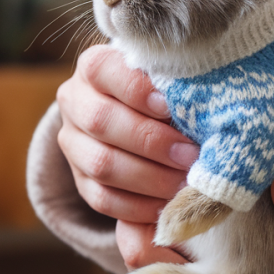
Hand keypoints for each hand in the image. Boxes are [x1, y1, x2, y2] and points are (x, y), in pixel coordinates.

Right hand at [57, 45, 198, 222]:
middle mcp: (75, 102)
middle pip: (101, 121)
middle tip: (190, 155)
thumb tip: (201, 104)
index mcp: (93, 67)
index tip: (170, 107)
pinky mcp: (80, 179)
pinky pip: (102, 199)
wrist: (140, 117)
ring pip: (100, 164)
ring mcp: (72, 143)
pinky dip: (138, 206)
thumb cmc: (166, 92)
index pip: (102, 71)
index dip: (136, 90)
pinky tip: (167, 204)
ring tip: (184, 182)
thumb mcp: (167, 79)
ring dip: (148, 178)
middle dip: (150, 141)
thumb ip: (174, 87)